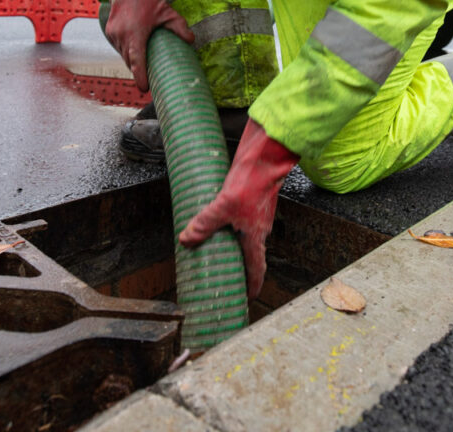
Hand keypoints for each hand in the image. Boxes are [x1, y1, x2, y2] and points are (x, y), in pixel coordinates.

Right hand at [103, 0, 193, 91]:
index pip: (137, 63)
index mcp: (135, 36)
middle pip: (129, 61)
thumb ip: (179, 27)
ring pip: (123, 54)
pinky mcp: (110, 29)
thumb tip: (191, 41)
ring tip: (142, 69)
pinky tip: (134, 54)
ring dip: (132, 62)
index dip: (140, 78)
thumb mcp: (166, 12)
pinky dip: (126, 52)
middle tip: (147, 82)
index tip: (144, 89)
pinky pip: (119, 46)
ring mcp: (113, 33)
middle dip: (137, 72)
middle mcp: (122, 36)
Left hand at [179, 119, 299, 298]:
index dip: (252, 286)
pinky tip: (214, 221)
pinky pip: (239, 221)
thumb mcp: (224, 205)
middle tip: (225, 277)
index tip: (246, 298)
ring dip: (233, 247)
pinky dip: (229, 227)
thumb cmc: (252, 181)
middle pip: (250, 256)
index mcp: (255, 236)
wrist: (266, 155)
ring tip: (215, 250)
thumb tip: (186, 240)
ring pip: (244, 238)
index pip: (256, 269)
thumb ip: (204, 223)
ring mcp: (255, 214)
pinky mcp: (250, 201)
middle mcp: (258, 228)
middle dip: (239, 269)